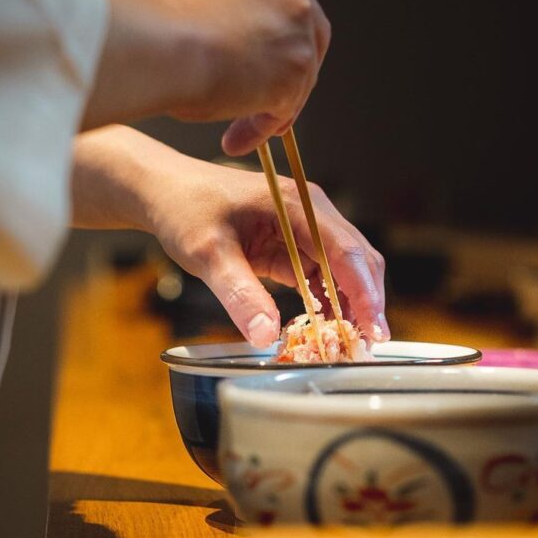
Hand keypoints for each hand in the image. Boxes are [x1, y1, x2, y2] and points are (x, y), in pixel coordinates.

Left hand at [72, 126, 388, 346]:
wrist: (164, 190)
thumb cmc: (185, 209)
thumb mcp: (207, 253)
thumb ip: (239, 294)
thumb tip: (267, 337)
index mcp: (297, 204)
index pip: (346, 250)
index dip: (364, 292)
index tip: (373, 330)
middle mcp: (310, 211)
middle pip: (357, 259)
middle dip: (366, 303)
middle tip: (366, 348)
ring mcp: (304, 226)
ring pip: (345, 268)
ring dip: (351, 305)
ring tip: (350, 345)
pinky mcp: (293, 241)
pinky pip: (322, 274)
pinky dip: (329, 302)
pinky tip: (326, 329)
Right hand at [84, 0, 329, 153]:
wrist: (155, 45)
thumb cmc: (152, 26)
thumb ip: (216, 7)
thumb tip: (215, 37)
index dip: (265, 36)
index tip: (249, 61)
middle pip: (302, 33)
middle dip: (283, 70)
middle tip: (259, 99)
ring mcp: (297, 25)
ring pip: (296, 73)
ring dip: (269, 105)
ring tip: (238, 132)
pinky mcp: (299, 66)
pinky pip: (285, 105)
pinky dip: (264, 126)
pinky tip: (239, 138)